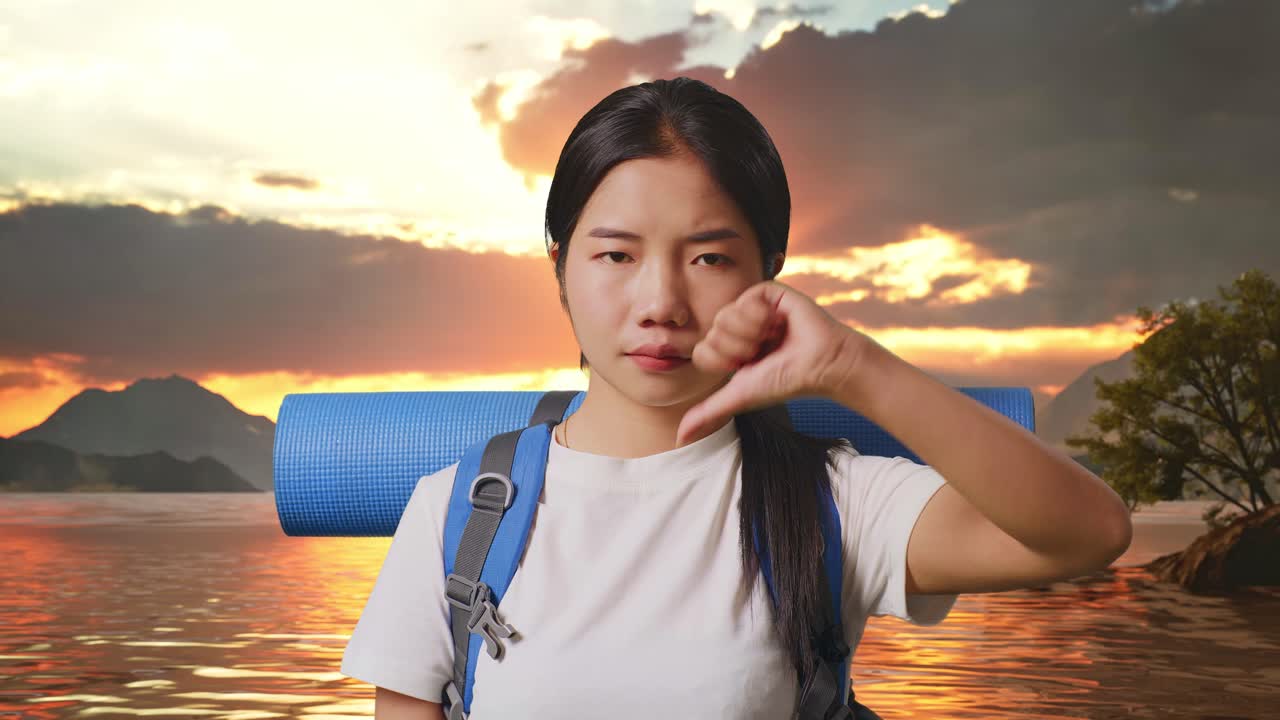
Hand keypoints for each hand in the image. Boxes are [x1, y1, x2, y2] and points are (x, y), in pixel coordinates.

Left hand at [676, 280, 868, 444]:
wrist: (822, 365)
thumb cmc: (787, 381)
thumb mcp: (740, 396)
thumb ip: (708, 413)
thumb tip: (680, 438)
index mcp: (731, 349)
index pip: (702, 351)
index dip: (722, 362)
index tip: (747, 366)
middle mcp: (739, 328)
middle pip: (712, 333)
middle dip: (737, 349)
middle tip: (764, 351)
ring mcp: (752, 309)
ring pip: (725, 316)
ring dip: (750, 334)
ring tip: (774, 337)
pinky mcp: (768, 293)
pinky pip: (745, 298)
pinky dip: (760, 317)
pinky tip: (778, 322)